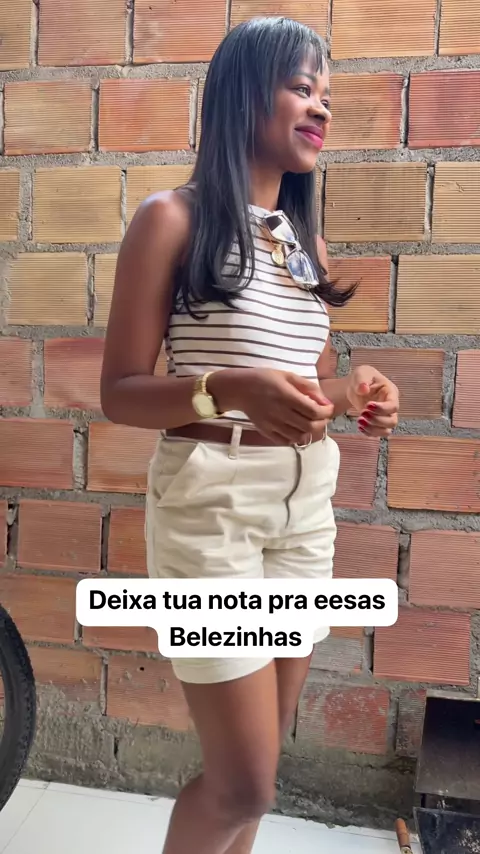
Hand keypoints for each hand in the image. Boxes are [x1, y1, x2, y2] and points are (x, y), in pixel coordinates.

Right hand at [214, 368, 334, 445]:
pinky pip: (285, 441)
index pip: (314, 411)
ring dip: (309, 431)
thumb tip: (325, 402)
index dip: (326, 412)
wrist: (240, 389)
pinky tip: (295, 429)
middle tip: (322, 417)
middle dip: (321, 423)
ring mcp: (273, 424)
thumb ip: (308, 387)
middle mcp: (281, 412)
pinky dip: (294, 438)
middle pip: (310, 426)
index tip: (327, 408)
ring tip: (309, 423)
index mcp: (287, 396)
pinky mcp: (266, 431)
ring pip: (299, 436)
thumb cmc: (265, 379)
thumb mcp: (288, 376)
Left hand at [346, 365, 398, 437]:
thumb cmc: (362, 377)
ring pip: (387, 430)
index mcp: (391, 392)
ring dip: (373, 429)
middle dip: (377, 420)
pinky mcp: (378, 423)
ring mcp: (385, 416)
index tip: (367, 406)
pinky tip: (359, 426)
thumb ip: (362, 379)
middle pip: (392, 421)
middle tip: (362, 413)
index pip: (393, 405)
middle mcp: (391, 406)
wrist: (355, 386)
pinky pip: (378, 434)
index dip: (382, 409)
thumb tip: (364, 389)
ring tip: (359, 421)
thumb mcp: (361, 373)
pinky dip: (369, 433)